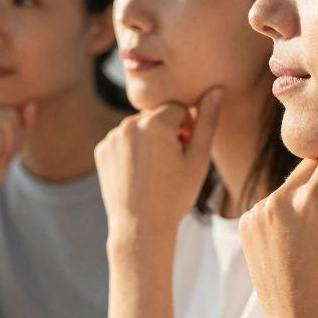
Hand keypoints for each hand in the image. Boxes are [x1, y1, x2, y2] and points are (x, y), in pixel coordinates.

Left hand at [95, 88, 222, 239]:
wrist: (140, 228)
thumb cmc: (175, 195)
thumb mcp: (198, 159)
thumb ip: (207, 120)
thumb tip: (217, 89)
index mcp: (155, 123)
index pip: (178, 109)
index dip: (187, 129)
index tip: (186, 152)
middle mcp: (129, 124)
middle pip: (156, 117)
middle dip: (167, 132)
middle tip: (172, 164)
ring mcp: (112, 137)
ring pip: (138, 129)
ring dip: (148, 141)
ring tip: (155, 171)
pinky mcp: (101, 150)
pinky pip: (122, 141)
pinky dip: (131, 151)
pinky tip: (138, 174)